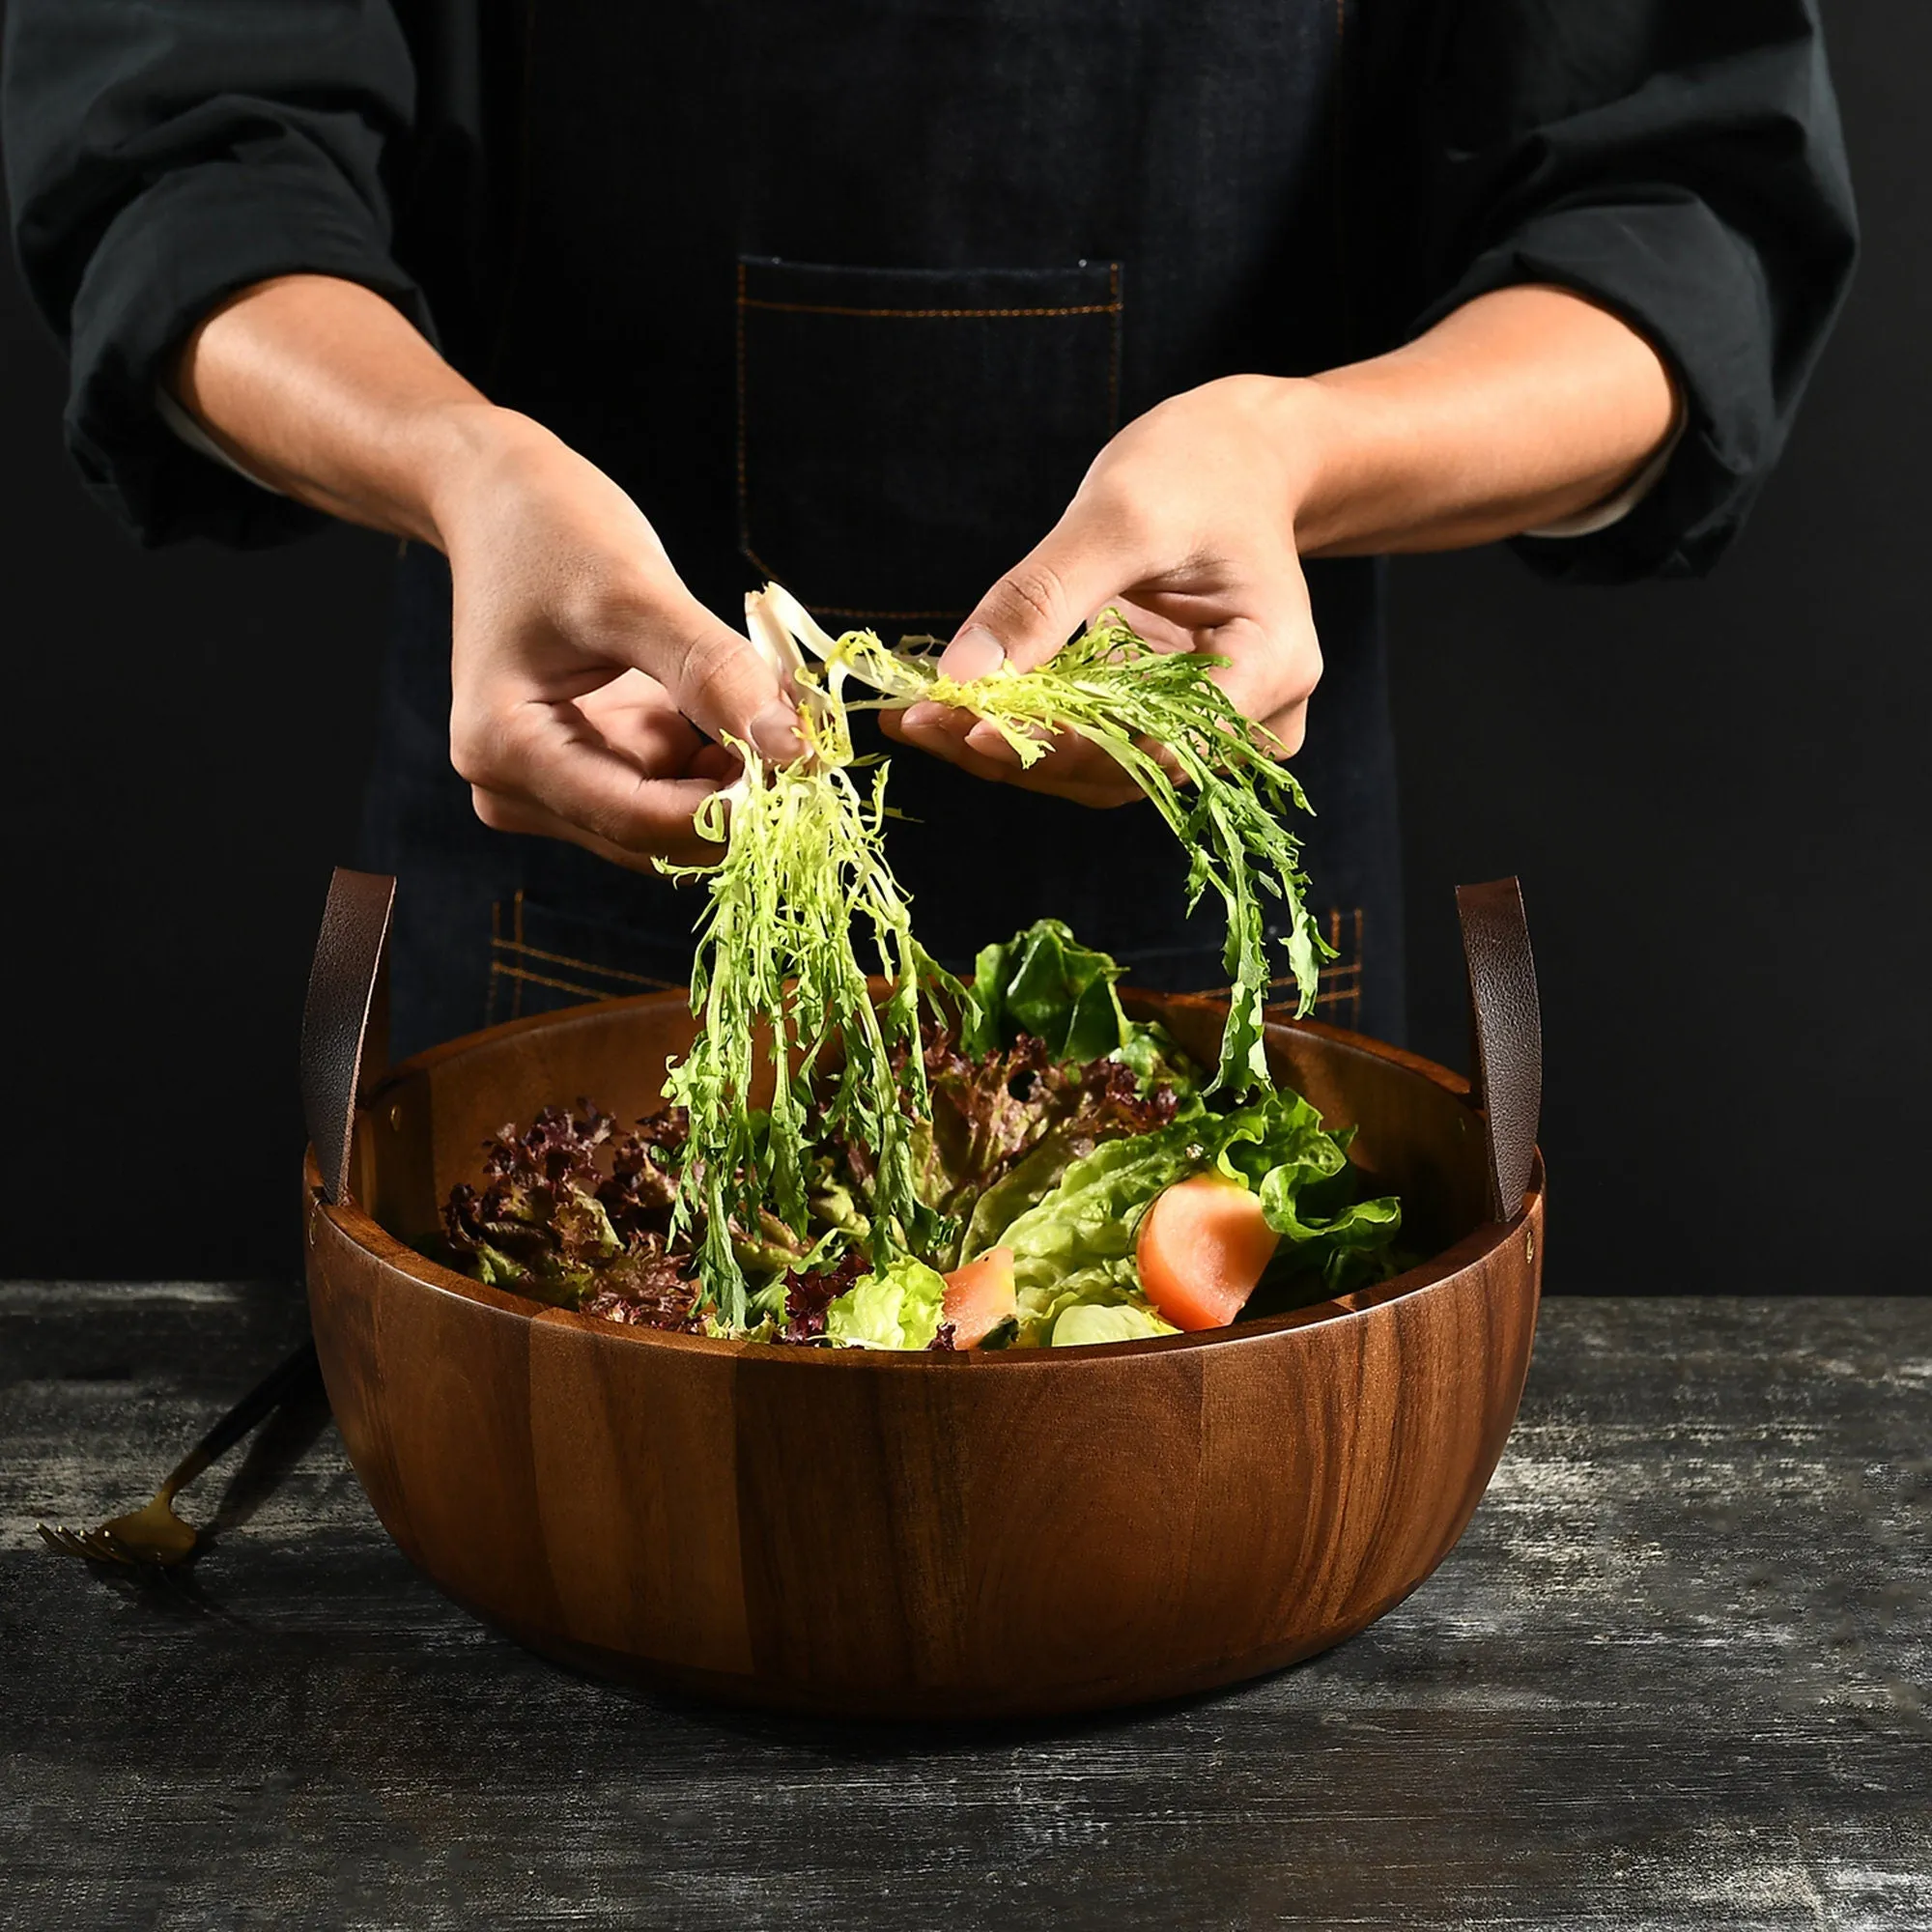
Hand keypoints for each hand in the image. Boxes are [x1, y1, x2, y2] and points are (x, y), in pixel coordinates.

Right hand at [434, 409, 801, 866]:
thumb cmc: (552, 530)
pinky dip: (718, 763)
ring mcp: (551, 787)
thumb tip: (792, 750)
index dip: (731, 810)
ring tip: (778, 713)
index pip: (640, 822)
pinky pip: (670, 792)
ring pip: (670, 822)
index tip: (804, 767)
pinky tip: (745, 714)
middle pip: (655, 837)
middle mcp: (516, 788)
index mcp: (506, 751)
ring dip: (734, 783)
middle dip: (736, 801)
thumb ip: (713, 674)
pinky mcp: (589, 770)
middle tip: (809, 744)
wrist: (503, 502)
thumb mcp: (634, 593)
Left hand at [886, 375, 1322, 805]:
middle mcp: (1254, 717)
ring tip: (923, 719)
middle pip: (1124, 768)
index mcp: (1272, 664)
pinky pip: (1092, 745)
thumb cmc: (1199, 469)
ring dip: (1010, 750)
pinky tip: (954, 710)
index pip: (1158, 740)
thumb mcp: (1120, 515)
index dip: (1063, 745)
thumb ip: (1044, 597)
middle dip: (1017, 749)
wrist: (1237, 460)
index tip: (970, 724)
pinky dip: (1025, 730)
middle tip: (922, 720)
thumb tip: (963, 675)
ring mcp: (1211, 728)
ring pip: (1099, 771)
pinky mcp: (1167, 723)